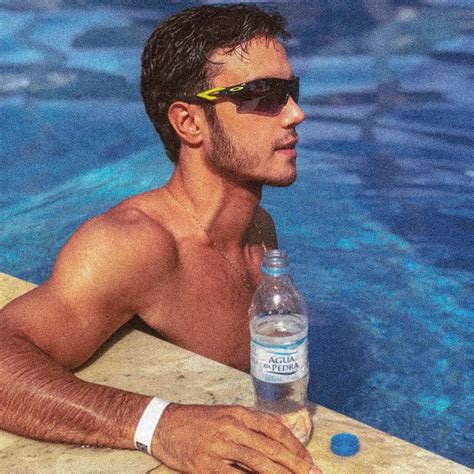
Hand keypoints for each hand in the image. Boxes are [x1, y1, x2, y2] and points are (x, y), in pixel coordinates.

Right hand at [151, 403, 321, 472]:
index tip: (308, 459)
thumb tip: (279, 439)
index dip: (295, 445)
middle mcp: (232, 426)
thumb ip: (250, 425)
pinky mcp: (206, 465)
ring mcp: (219, 446)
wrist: (164, 424)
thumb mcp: (225, 414)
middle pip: (270, 447)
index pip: (274, 429)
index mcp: (238, 412)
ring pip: (258, 463)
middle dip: (295, 464)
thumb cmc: (197, 421)